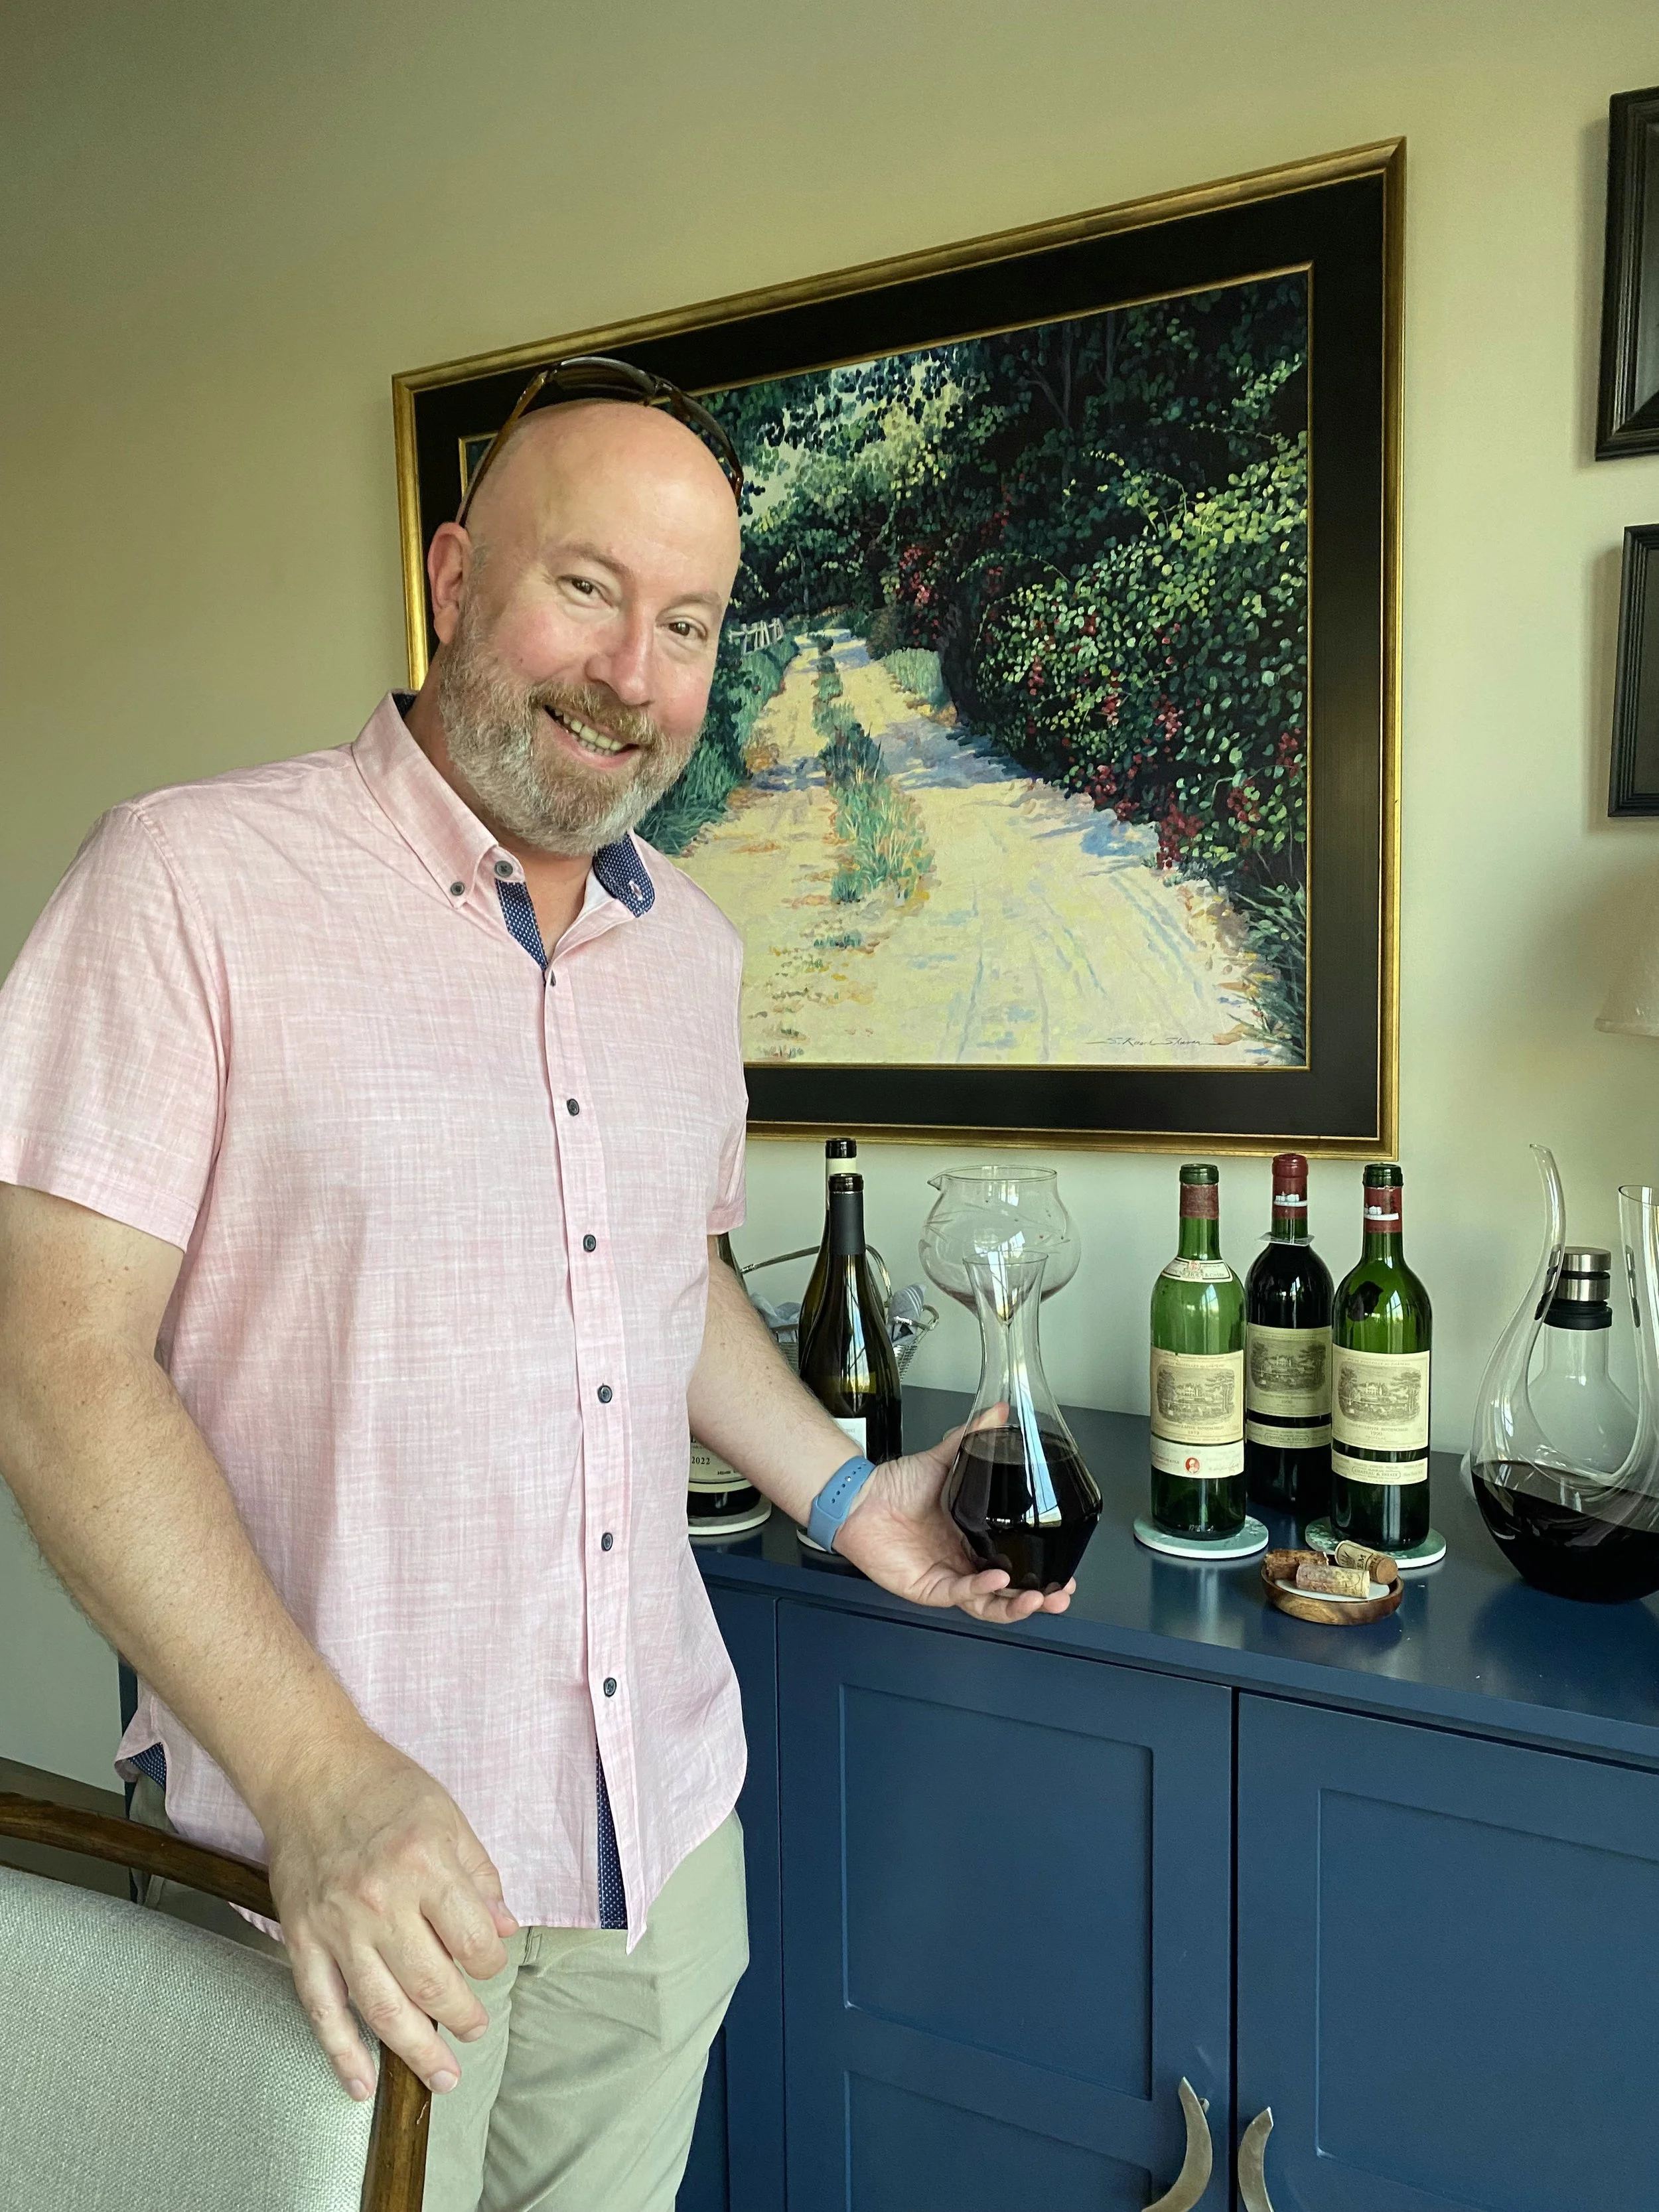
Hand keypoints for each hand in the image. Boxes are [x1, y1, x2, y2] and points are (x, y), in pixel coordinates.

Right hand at [260, 1730, 518, 2100]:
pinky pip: (322, 2009)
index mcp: (425, 1865)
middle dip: (461, 2017)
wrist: (310, 1770)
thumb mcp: (448, 1817)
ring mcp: (337, 1927)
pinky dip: (342, 2052)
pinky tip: (363, 2083)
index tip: (489, 1964)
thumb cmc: (385, 1789)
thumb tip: (504, 1930)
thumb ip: (479, 1876)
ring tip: (441, 2074)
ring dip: (415, 2051)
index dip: (490, 1963)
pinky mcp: (302, 1940)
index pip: (473, 1940)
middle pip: (431, 1985)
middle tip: (474, 2030)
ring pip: (381, 2009)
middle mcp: (381, 1901)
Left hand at [833, 1419, 1075, 1622]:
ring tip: (1041, 1596)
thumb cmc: (894, 1485)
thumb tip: (998, 1411)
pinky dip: (981, 1588)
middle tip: (1062, 1591)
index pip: (1015, 1562)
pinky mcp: (927, 1588)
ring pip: (989, 1603)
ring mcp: (947, 1577)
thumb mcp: (942, 1458)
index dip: (1041, 1569)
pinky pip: (960, 1594)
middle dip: (1040, 1596)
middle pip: (1009, 1592)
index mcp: (972, 1538)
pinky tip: (1000, 1579)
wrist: (860, 1496)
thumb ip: (972, 1437)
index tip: (1066, 1569)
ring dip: (1017, 1604)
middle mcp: (963, 1561)